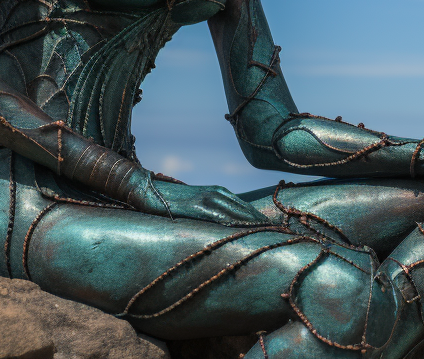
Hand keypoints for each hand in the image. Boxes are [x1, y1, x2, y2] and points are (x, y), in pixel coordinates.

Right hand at [128, 175, 267, 225]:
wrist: (146, 188)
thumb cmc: (170, 199)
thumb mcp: (194, 205)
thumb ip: (209, 212)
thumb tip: (222, 227)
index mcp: (218, 193)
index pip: (245, 207)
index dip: (259, 219)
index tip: (273, 230)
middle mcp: (216, 193)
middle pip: (245, 209)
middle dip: (260, 221)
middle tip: (277, 234)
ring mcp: (206, 198)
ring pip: (236, 211)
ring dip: (252, 222)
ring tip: (268, 232)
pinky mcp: (195, 205)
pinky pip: (218, 214)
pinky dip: (233, 221)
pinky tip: (243, 229)